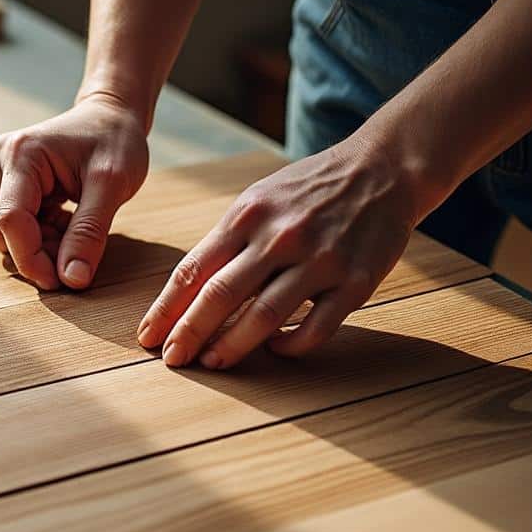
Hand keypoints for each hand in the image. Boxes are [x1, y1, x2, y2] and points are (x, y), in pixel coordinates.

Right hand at [0, 93, 149, 289]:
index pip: (10, 219)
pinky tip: (66, 228)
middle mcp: (0, 160)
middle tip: (72, 260)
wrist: (111, 115)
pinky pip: (10, 224)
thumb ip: (90, 232)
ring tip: (72, 237)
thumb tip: (72, 280)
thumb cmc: (115, 140)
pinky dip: (37, 237)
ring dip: (33, 247)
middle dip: (30, 254)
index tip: (63, 281)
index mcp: (21, 154)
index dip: (32, 258)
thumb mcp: (113, 185)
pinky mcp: (6, 184)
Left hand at [137, 139, 431, 368]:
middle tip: (171, 360)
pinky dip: (290, 345)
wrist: (383, 169)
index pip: (194, 270)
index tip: (147, 337)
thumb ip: (226, 243)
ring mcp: (320, 259)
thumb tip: (184, 294)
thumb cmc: (308, 191)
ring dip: (233, 345)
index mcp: (248, 215)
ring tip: (212, 363)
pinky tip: (275, 347)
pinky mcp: (357, 280)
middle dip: (190, 333)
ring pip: (265, 315)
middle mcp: (280, 236)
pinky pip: (317, 327)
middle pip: (221, 294)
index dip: (166, 309)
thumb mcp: (259, 200)